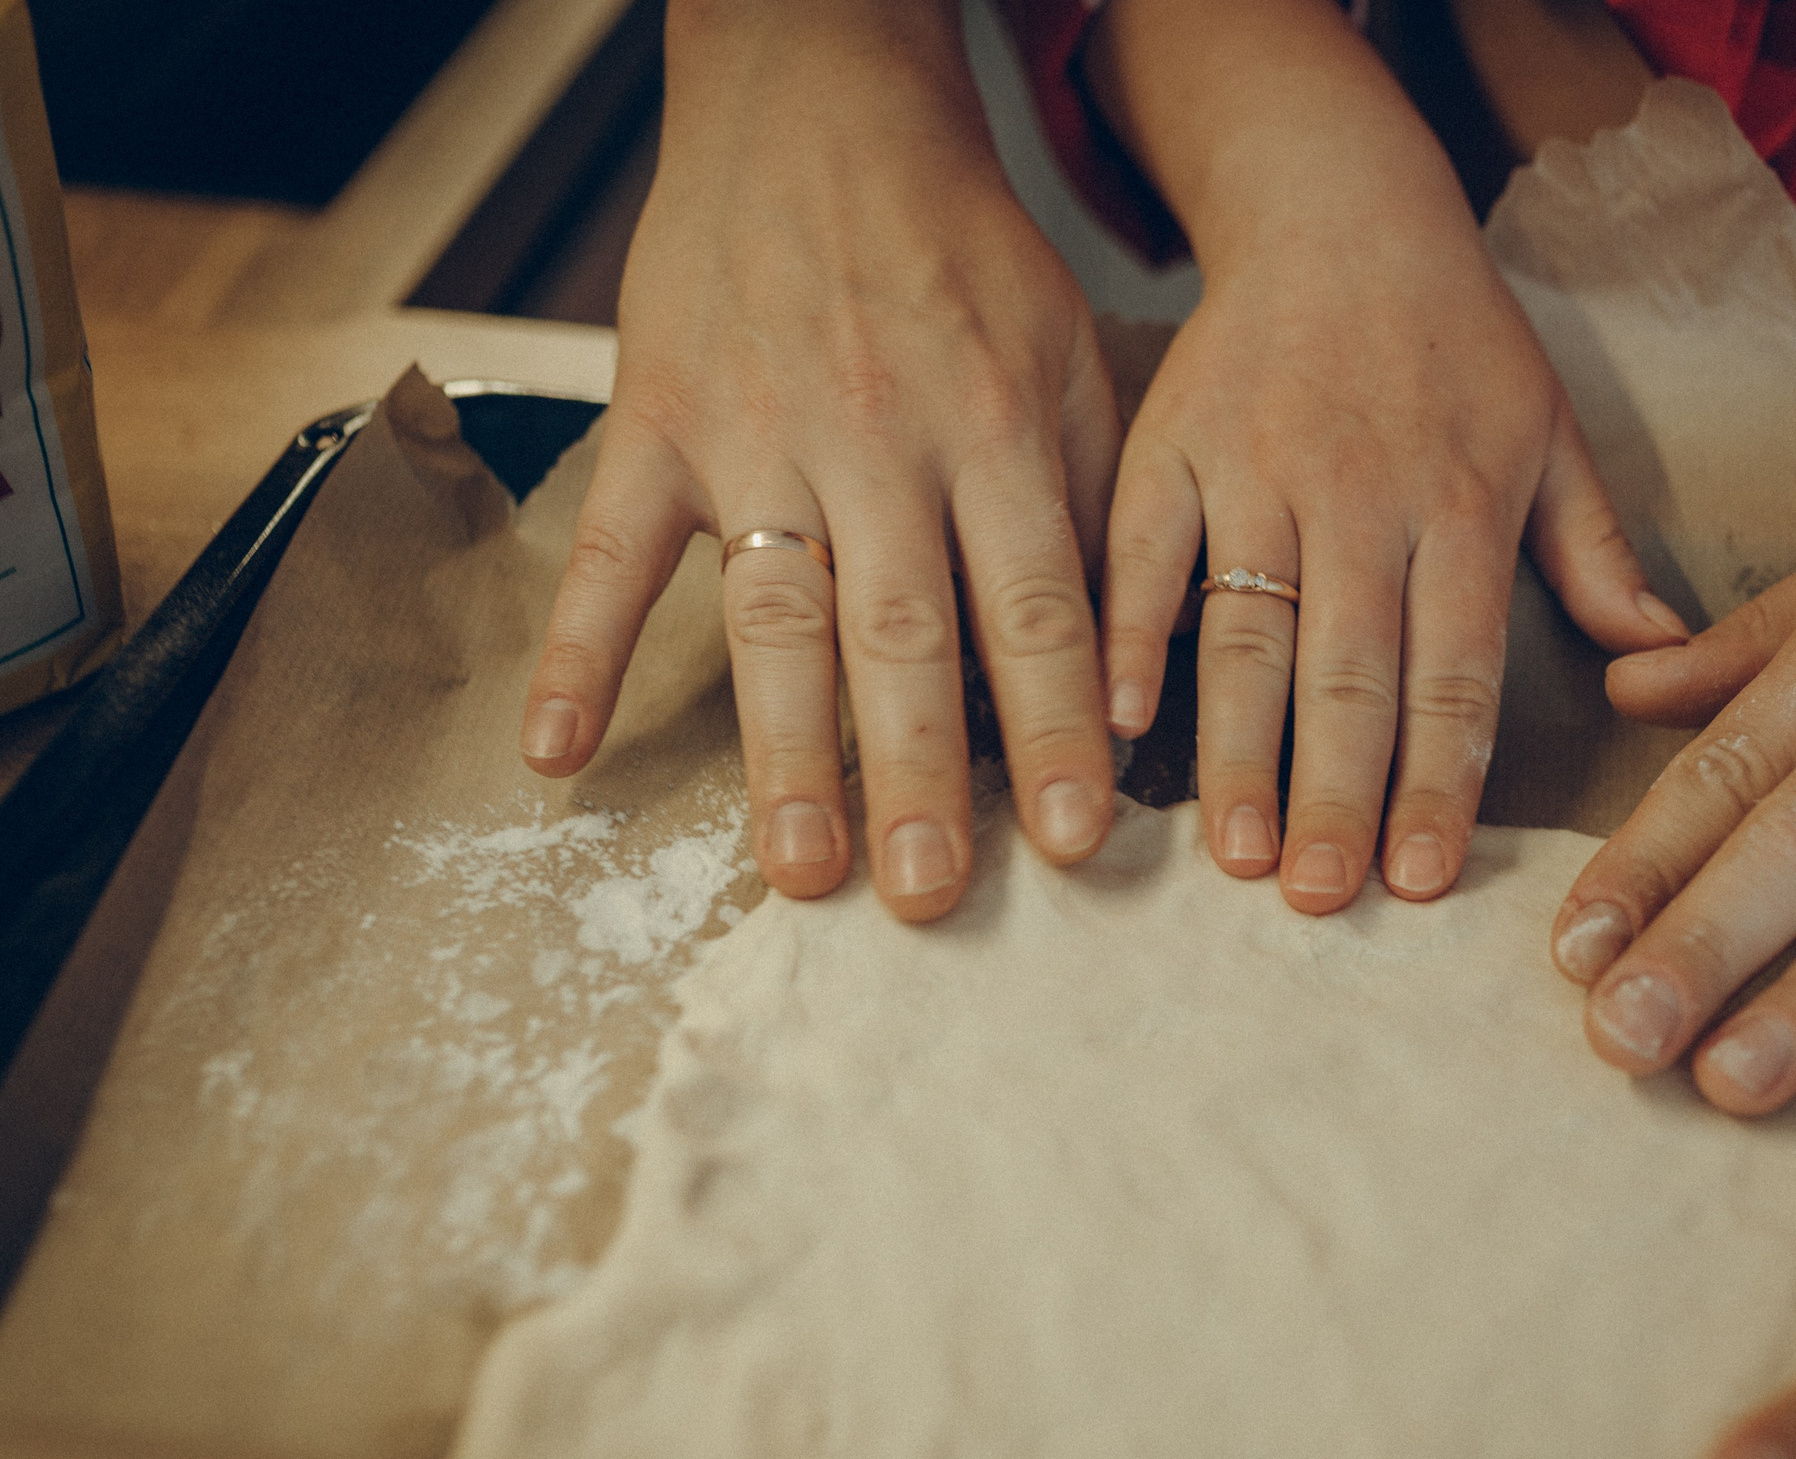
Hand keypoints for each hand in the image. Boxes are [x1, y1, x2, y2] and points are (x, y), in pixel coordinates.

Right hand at [517, 2, 1120, 914]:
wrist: (823, 107)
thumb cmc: (963, 254)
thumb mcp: (1068, 358)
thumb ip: (1089, 507)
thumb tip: (1122, 670)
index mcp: (995, 427)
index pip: (1035, 607)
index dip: (1054, 729)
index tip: (1072, 842)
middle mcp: (879, 439)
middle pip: (905, 632)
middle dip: (920, 775)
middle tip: (931, 896)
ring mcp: (756, 432)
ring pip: (774, 615)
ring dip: (783, 750)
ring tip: (797, 872)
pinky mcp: (656, 420)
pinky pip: (607, 549)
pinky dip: (575, 650)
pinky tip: (555, 754)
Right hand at [1085, 0, 1681, 915]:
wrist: (1338, 209)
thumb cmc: (1457, 338)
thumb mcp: (1553, 430)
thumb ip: (1599, 553)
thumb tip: (1664, 660)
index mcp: (1463, 506)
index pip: (1454, 670)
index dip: (1437, 780)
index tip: (1418, 879)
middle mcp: (1362, 498)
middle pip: (1350, 672)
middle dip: (1337, 795)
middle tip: (1320, 899)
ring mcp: (1258, 473)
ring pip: (1247, 632)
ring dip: (1237, 749)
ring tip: (1233, 852)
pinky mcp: (1171, 448)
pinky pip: (1144, 554)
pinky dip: (1129, 634)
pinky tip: (1118, 720)